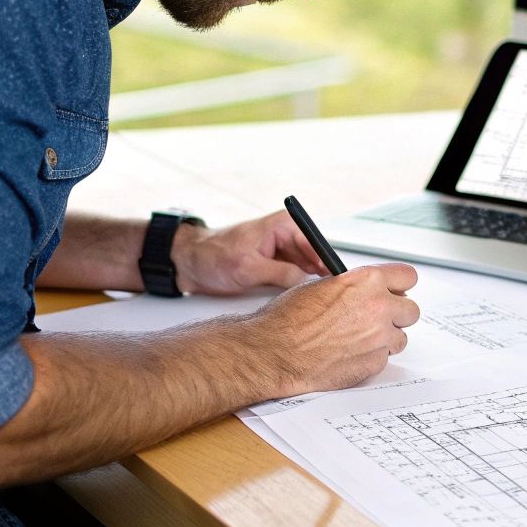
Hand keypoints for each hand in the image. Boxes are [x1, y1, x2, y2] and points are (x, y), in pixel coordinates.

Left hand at [173, 209, 330, 295]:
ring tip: (314, 301)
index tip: (336, 280)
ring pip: (308, 270)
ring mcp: (282, 251)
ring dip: (309, 285)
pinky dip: (298, 289)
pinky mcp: (276, 265)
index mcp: (283, 225)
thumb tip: (308, 283)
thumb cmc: (212, 256)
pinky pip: (296, 277)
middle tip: (327, 297)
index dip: (328, 263)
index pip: (316, 243)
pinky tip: (300, 301)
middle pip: (316, 258)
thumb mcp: (248, 268)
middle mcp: (286, 235)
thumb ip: (282, 274)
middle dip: (321, 276)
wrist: (189, 263)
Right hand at [249, 263, 419, 395]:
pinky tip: (350, 353)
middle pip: (411, 310)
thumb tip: (369, 290)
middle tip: (377, 318)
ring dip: (385, 338)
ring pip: (400, 337)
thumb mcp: (324, 285)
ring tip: (358, 338)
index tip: (396, 291)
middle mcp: (379, 307)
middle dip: (396, 314)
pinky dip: (371, 357)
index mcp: (367, 281)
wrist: (275, 351)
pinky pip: (385, 357)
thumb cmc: (289, 318)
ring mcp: (379, 337)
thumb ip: (355, 286)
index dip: (400, 285)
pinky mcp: (375, 362)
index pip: (407, 276)